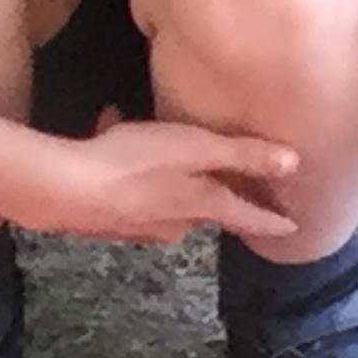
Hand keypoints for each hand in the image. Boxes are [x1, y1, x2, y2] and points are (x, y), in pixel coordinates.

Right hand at [15, 120, 301, 246]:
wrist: (63, 189)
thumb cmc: (134, 163)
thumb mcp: (195, 149)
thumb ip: (242, 155)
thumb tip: (295, 164)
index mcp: (200, 207)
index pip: (246, 217)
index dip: (271, 219)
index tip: (293, 228)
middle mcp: (173, 224)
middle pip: (202, 208)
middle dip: (207, 186)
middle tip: (213, 164)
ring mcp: (136, 225)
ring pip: (162, 196)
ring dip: (160, 168)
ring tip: (145, 132)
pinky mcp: (104, 218)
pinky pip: (127, 188)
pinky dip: (125, 162)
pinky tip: (107, 129)